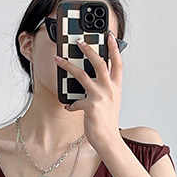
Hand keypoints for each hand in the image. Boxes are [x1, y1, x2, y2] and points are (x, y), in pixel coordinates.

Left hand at [54, 30, 123, 153]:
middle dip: (89, 49)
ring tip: (59, 59)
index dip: (114, 48)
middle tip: (79, 41)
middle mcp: (110, 89)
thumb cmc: (108, 122)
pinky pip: (75, 101)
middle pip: (100, 63)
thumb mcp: (111, 102)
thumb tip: (91, 78)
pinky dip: (71, 104)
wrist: (108, 140)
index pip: (117, 63)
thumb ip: (105, 89)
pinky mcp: (90, 106)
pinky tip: (68, 106)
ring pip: (82, 75)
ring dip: (68, 65)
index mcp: (116, 87)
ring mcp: (100, 97)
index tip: (109, 36)